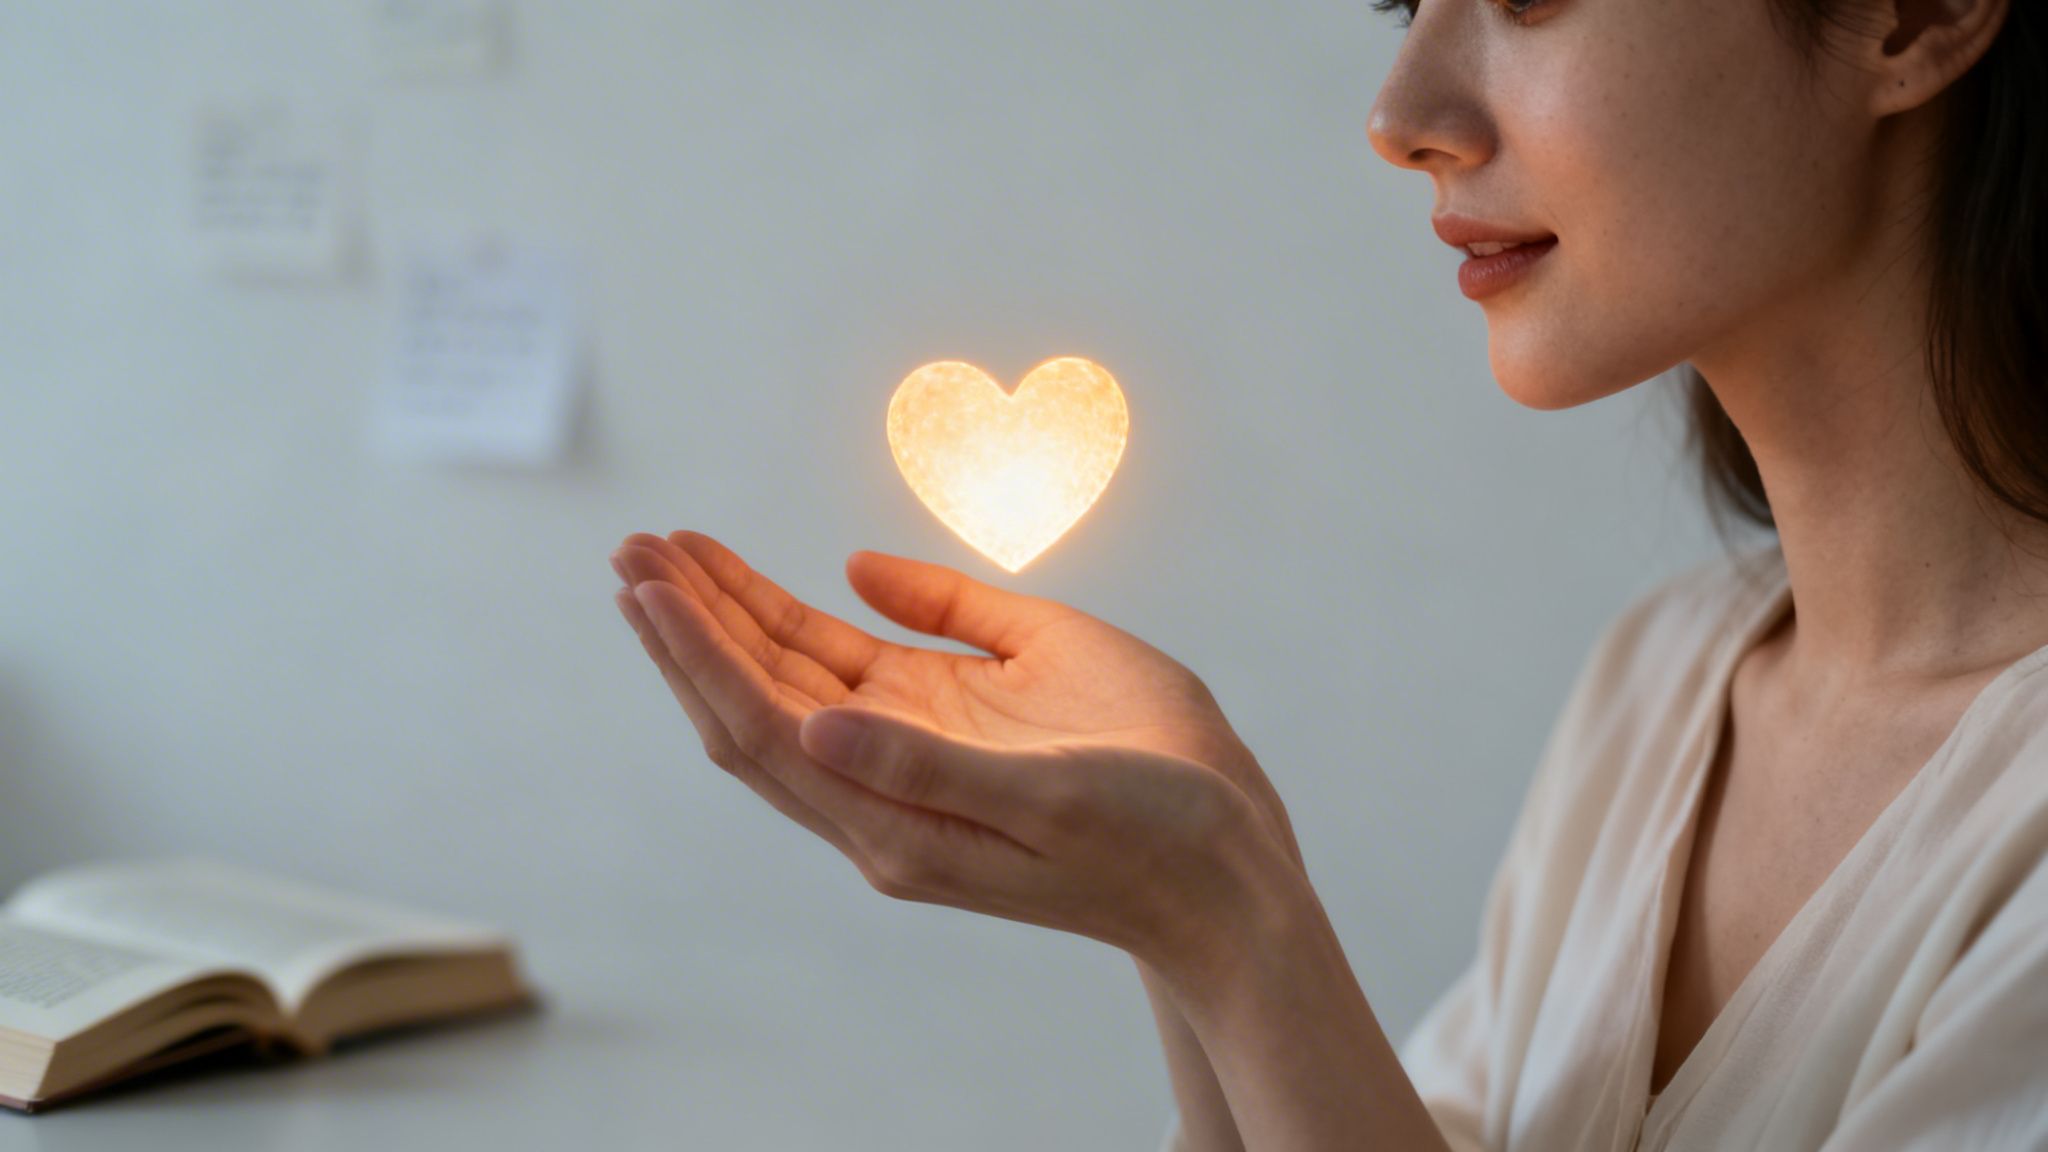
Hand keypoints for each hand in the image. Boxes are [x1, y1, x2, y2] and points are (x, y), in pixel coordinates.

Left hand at [609, 531, 1306, 969]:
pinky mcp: (943, 732)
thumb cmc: (1155, 832)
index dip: (702, 653)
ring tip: (669, 553)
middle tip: (632, 546)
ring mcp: (906, 765)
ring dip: (727, 620)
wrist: (1220, 869)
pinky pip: (848, 675)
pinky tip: (764, 587)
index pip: (767, 727)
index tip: (648, 585)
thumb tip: (818, 726)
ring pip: (789, 685)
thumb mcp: (1048, 799)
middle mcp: (882, 799)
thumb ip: (930, 763)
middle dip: (688, 625)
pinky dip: (795, 626)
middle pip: (754, 703)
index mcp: (899, 825)